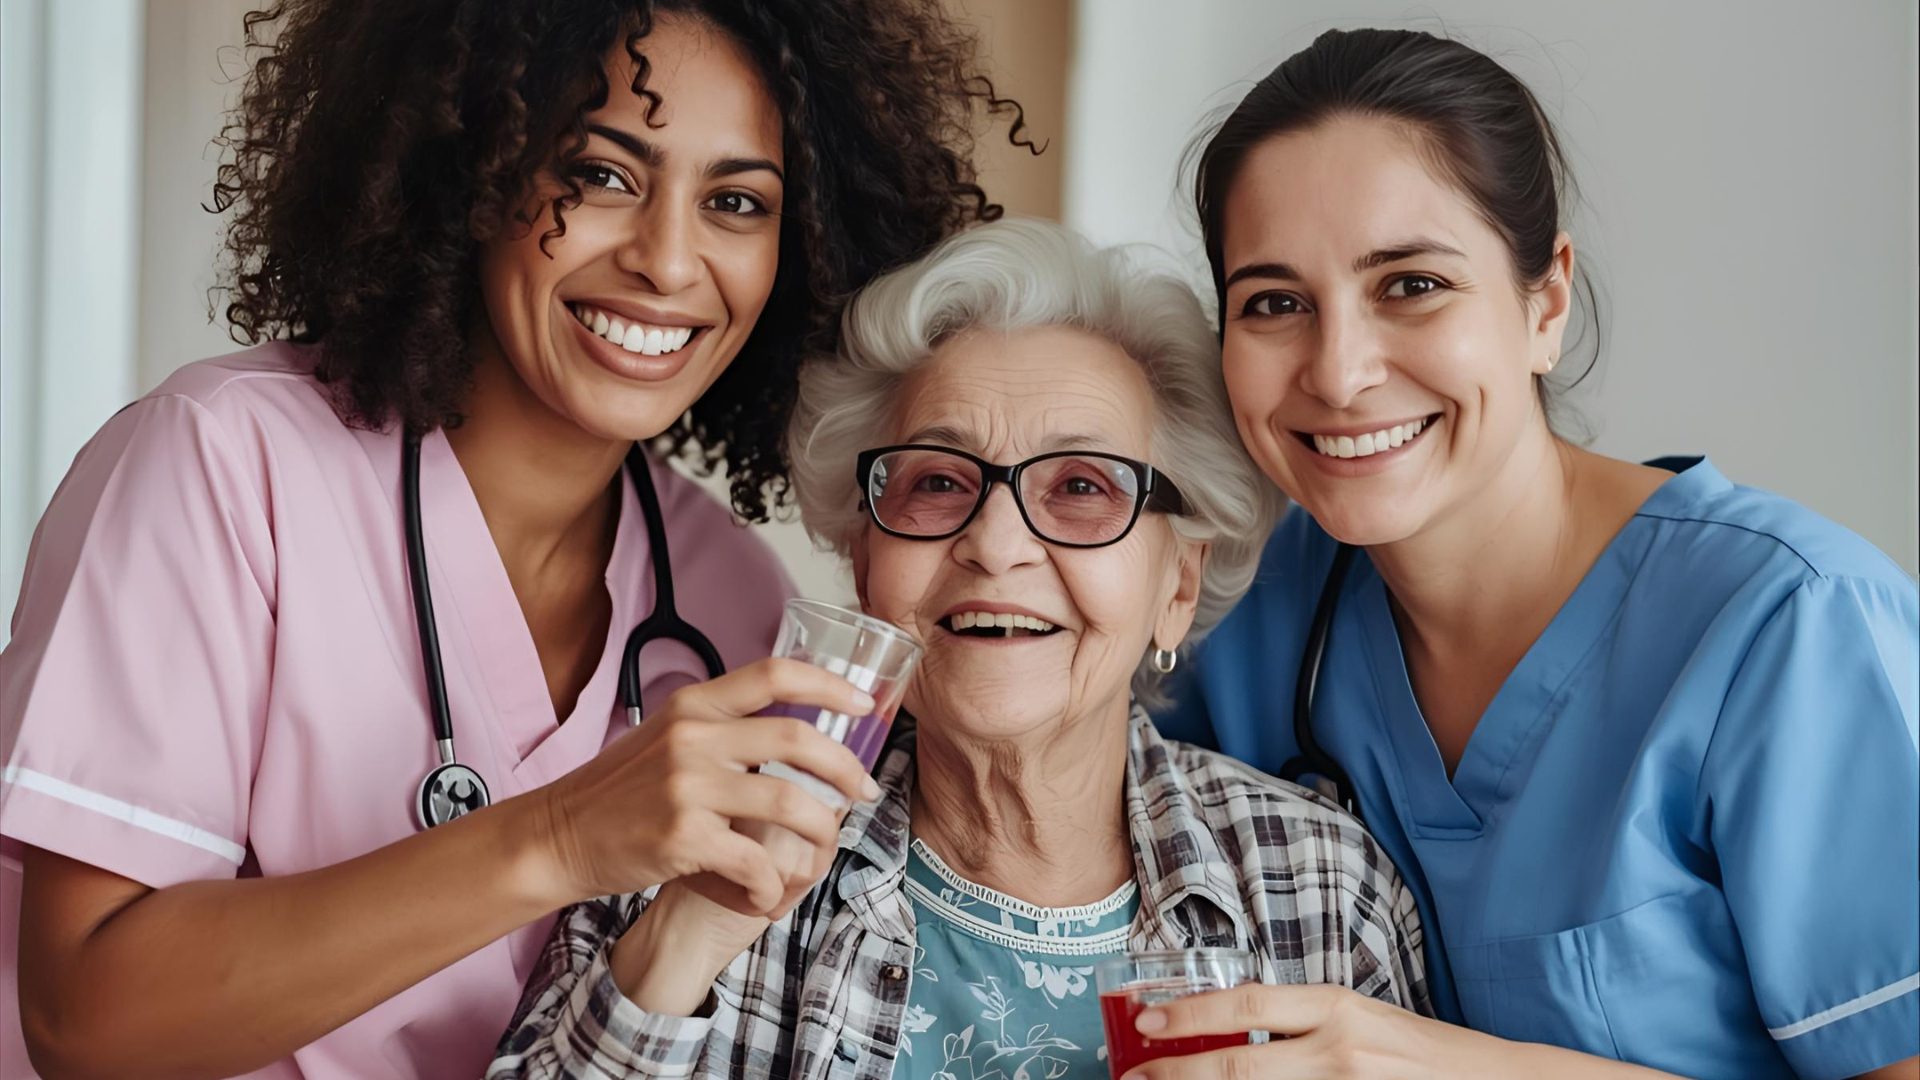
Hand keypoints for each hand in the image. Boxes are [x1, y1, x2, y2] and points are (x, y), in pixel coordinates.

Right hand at [531, 658, 881, 913]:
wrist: (558, 835)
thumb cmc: (619, 792)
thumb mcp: (667, 736)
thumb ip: (721, 727)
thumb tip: (789, 728)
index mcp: (696, 706)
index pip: (776, 674)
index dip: (830, 684)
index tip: (865, 705)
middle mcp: (694, 738)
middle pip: (798, 739)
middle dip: (846, 769)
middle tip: (865, 790)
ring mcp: (687, 786)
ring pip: (790, 804)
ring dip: (821, 831)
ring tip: (824, 846)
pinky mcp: (682, 837)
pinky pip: (755, 860)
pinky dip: (772, 882)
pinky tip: (768, 890)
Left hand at [1121, 983, 1704, 1079]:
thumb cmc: (1429, 1056)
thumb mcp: (1365, 1023)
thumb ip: (1305, 1026)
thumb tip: (1232, 1034)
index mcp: (1340, 1009)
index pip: (1247, 1007)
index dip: (1188, 1016)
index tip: (1142, 1025)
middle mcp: (1342, 1049)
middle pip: (1237, 1066)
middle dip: (1175, 1074)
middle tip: (1132, 1077)